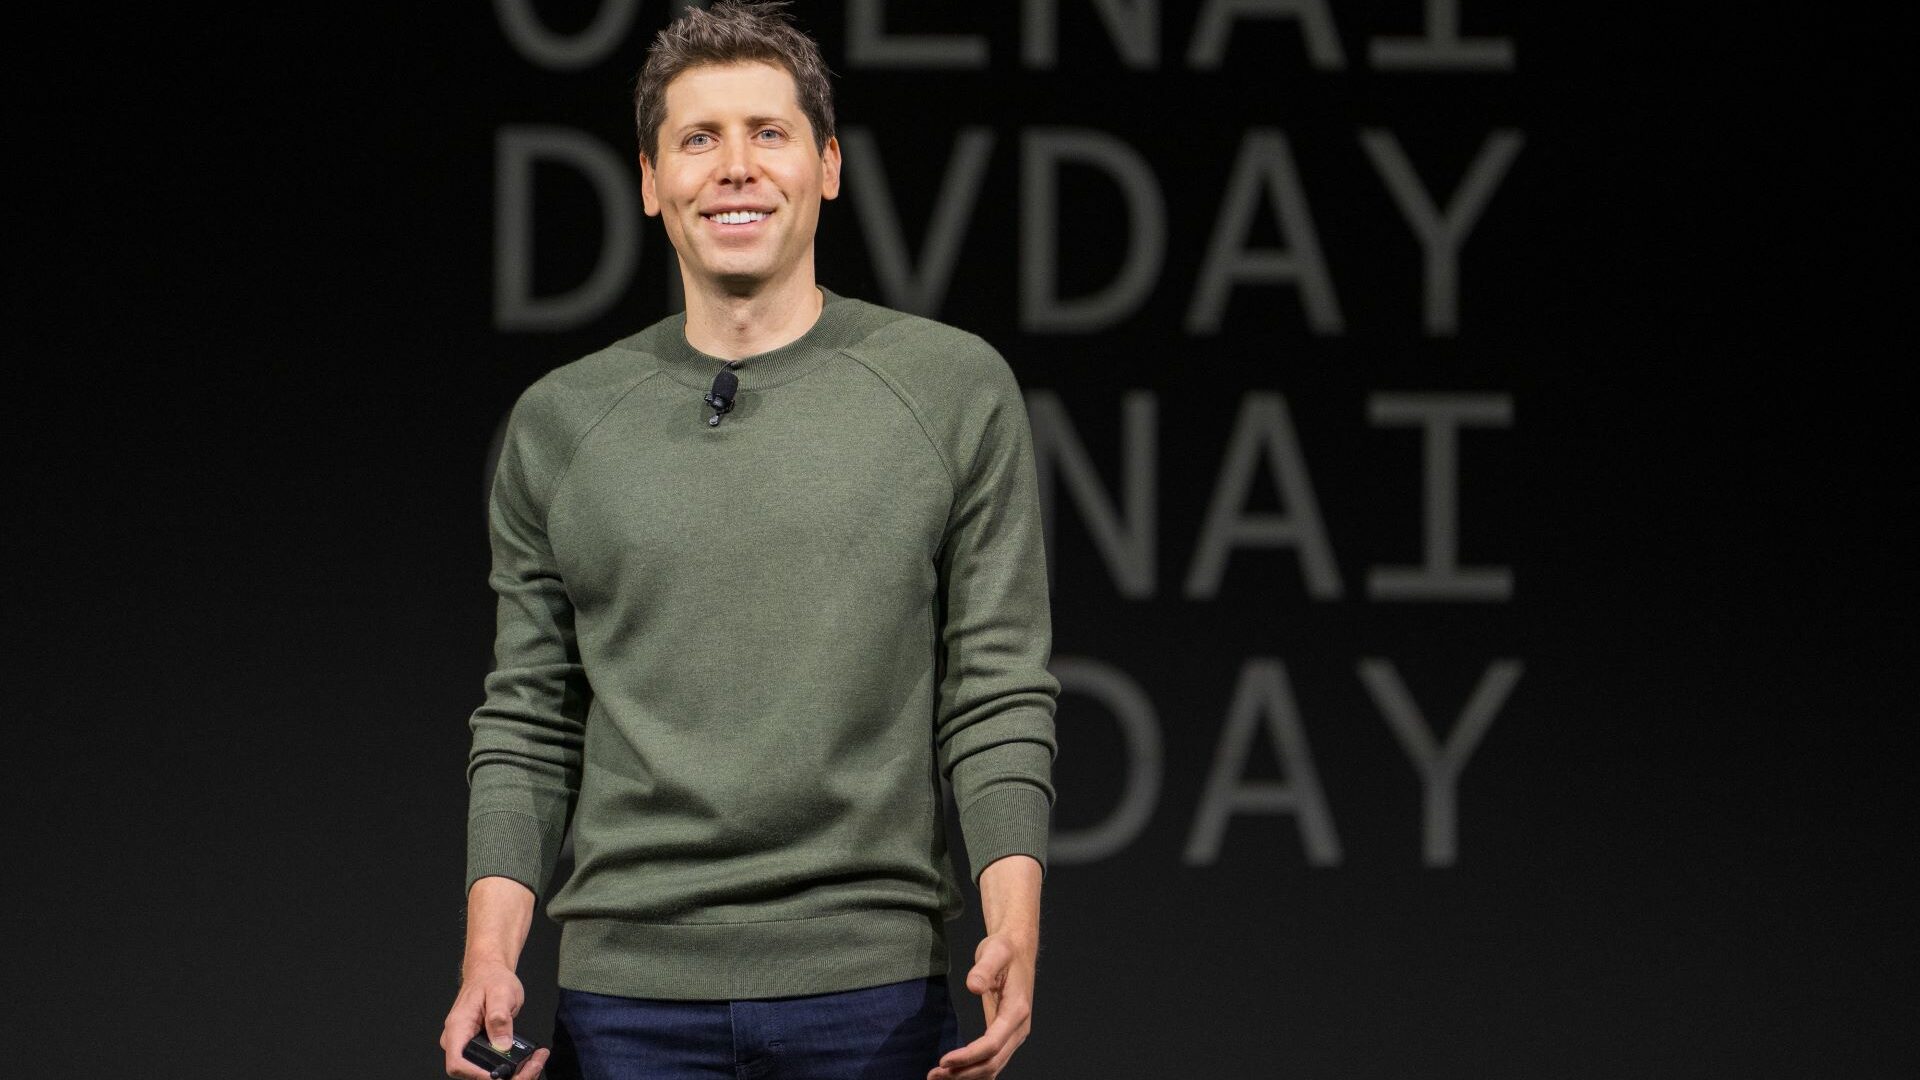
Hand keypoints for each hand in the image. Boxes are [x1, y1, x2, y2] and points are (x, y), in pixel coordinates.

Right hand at [440, 959, 549, 1078]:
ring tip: (521, 1065)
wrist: (489, 972)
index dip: (475, 1074)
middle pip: (466, 1070)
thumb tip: (502, 1044)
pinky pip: (482, 1061)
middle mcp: (456, 1038)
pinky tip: (515, 1060)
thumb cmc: (492, 979)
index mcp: (458, 1026)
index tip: (496, 1075)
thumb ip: (500, 1017)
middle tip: (517, 1070)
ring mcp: (463, 1042)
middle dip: (490, 1074)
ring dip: (496, 1070)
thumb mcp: (502, 993)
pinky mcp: (473, 1043)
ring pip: (475, 1068)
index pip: (457, 1062)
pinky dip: (498, 1064)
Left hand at [929, 932, 1034, 1079]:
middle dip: (963, 1073)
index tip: (943, 1060)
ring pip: (992, 1066)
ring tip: (937, 1077)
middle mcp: (1018, 1028)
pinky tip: (954, 1073)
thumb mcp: (995, 951)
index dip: (968, 1056)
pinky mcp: (1005, 1035)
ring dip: (967, 1076)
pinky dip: (974, 1071)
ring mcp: (1013, 1034)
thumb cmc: (1005, 950)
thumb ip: (984, 968)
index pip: (992, 1044)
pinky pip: (992, 1061)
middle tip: (933, 1074)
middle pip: (992, 1062)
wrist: (1018, 949)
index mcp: (1017, 1011)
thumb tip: (973, 986)